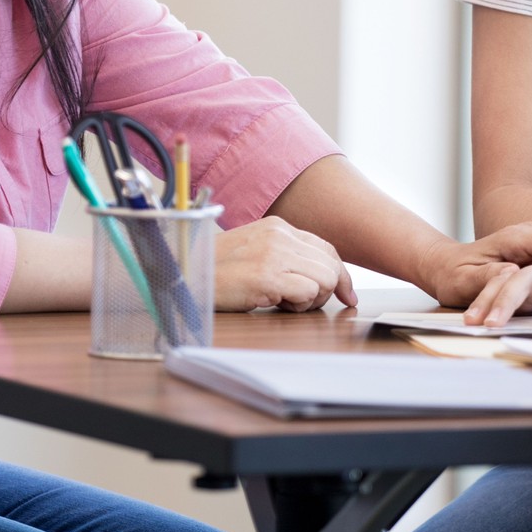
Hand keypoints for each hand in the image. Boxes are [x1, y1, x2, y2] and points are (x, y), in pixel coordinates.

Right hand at [215, 217, 355, 311]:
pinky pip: (308, 293)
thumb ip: (285, 255)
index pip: (326, 249)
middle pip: (331, 266)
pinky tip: (276, 303)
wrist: (184, 275)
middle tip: (298, 301)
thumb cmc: (216, 270)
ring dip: (311, 299)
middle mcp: (280, 235)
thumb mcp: (255, 250)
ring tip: (285, 300)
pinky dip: (298, 305)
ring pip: (326, 279)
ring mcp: (274, 254)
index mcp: (278, 226)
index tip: (347, 296)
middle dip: (324, 291)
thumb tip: (322, 277)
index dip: (341, 275)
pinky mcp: (267, 276)